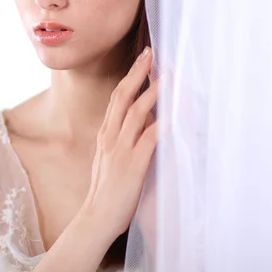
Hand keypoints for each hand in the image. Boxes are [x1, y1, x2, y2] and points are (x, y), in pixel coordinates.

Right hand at [83, 46, 158, 239]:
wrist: (96, 217)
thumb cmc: (105, 192)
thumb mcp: (108, 159)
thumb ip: (119, 140)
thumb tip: (137, 124)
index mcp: (105, 134)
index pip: (116, 98)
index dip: (129, 77)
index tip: (141, 61)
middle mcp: (110, 136)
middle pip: (124, 96)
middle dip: (138, 72)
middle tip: (151, 54)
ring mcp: (120, 148)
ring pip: (137, 111)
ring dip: (154, 91)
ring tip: (168, 75)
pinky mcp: (133, 163)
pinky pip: (151, 136)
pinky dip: (164, 121)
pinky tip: (175, 112)